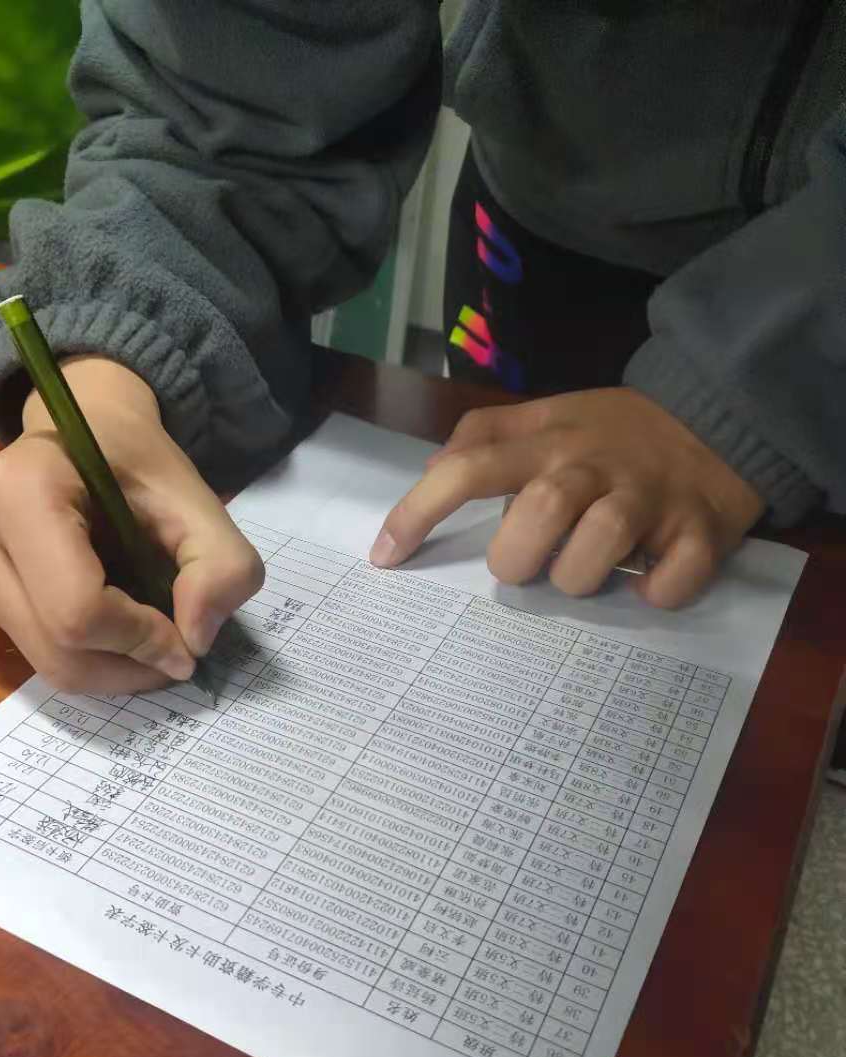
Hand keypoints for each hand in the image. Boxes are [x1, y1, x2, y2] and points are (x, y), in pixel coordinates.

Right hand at [0, 357, 263, 692]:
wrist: (86, 430)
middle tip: (176, 654)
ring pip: (44, 663)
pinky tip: (114, 623)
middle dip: (129, 667)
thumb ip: (222, 567)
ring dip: (111, 668)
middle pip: (56, 649)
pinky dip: (87, 656)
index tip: (186, 640)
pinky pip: (34, 651)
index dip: (141, 640)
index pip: (77, 609)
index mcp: (22, 490)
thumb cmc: (138, 463)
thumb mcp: (201, 501)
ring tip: (149, 636)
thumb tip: (194, 642)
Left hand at [370, 388, 764, 607]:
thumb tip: (431, 471)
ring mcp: (648, 500)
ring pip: (597, 551)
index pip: (468, 469)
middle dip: (519, 557)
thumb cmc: (616, 429)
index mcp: (548, 442)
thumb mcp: (549, 413)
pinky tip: (649, 582)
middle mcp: (592, 468)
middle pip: (536, 515)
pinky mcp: (699, 532)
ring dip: (581, 578)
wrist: (722, 412)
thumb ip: (487, 435)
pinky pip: (668, 583)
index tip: (385, 556)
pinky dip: (655, 594)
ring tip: (590, 571)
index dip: (419, 512)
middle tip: (530, 561)